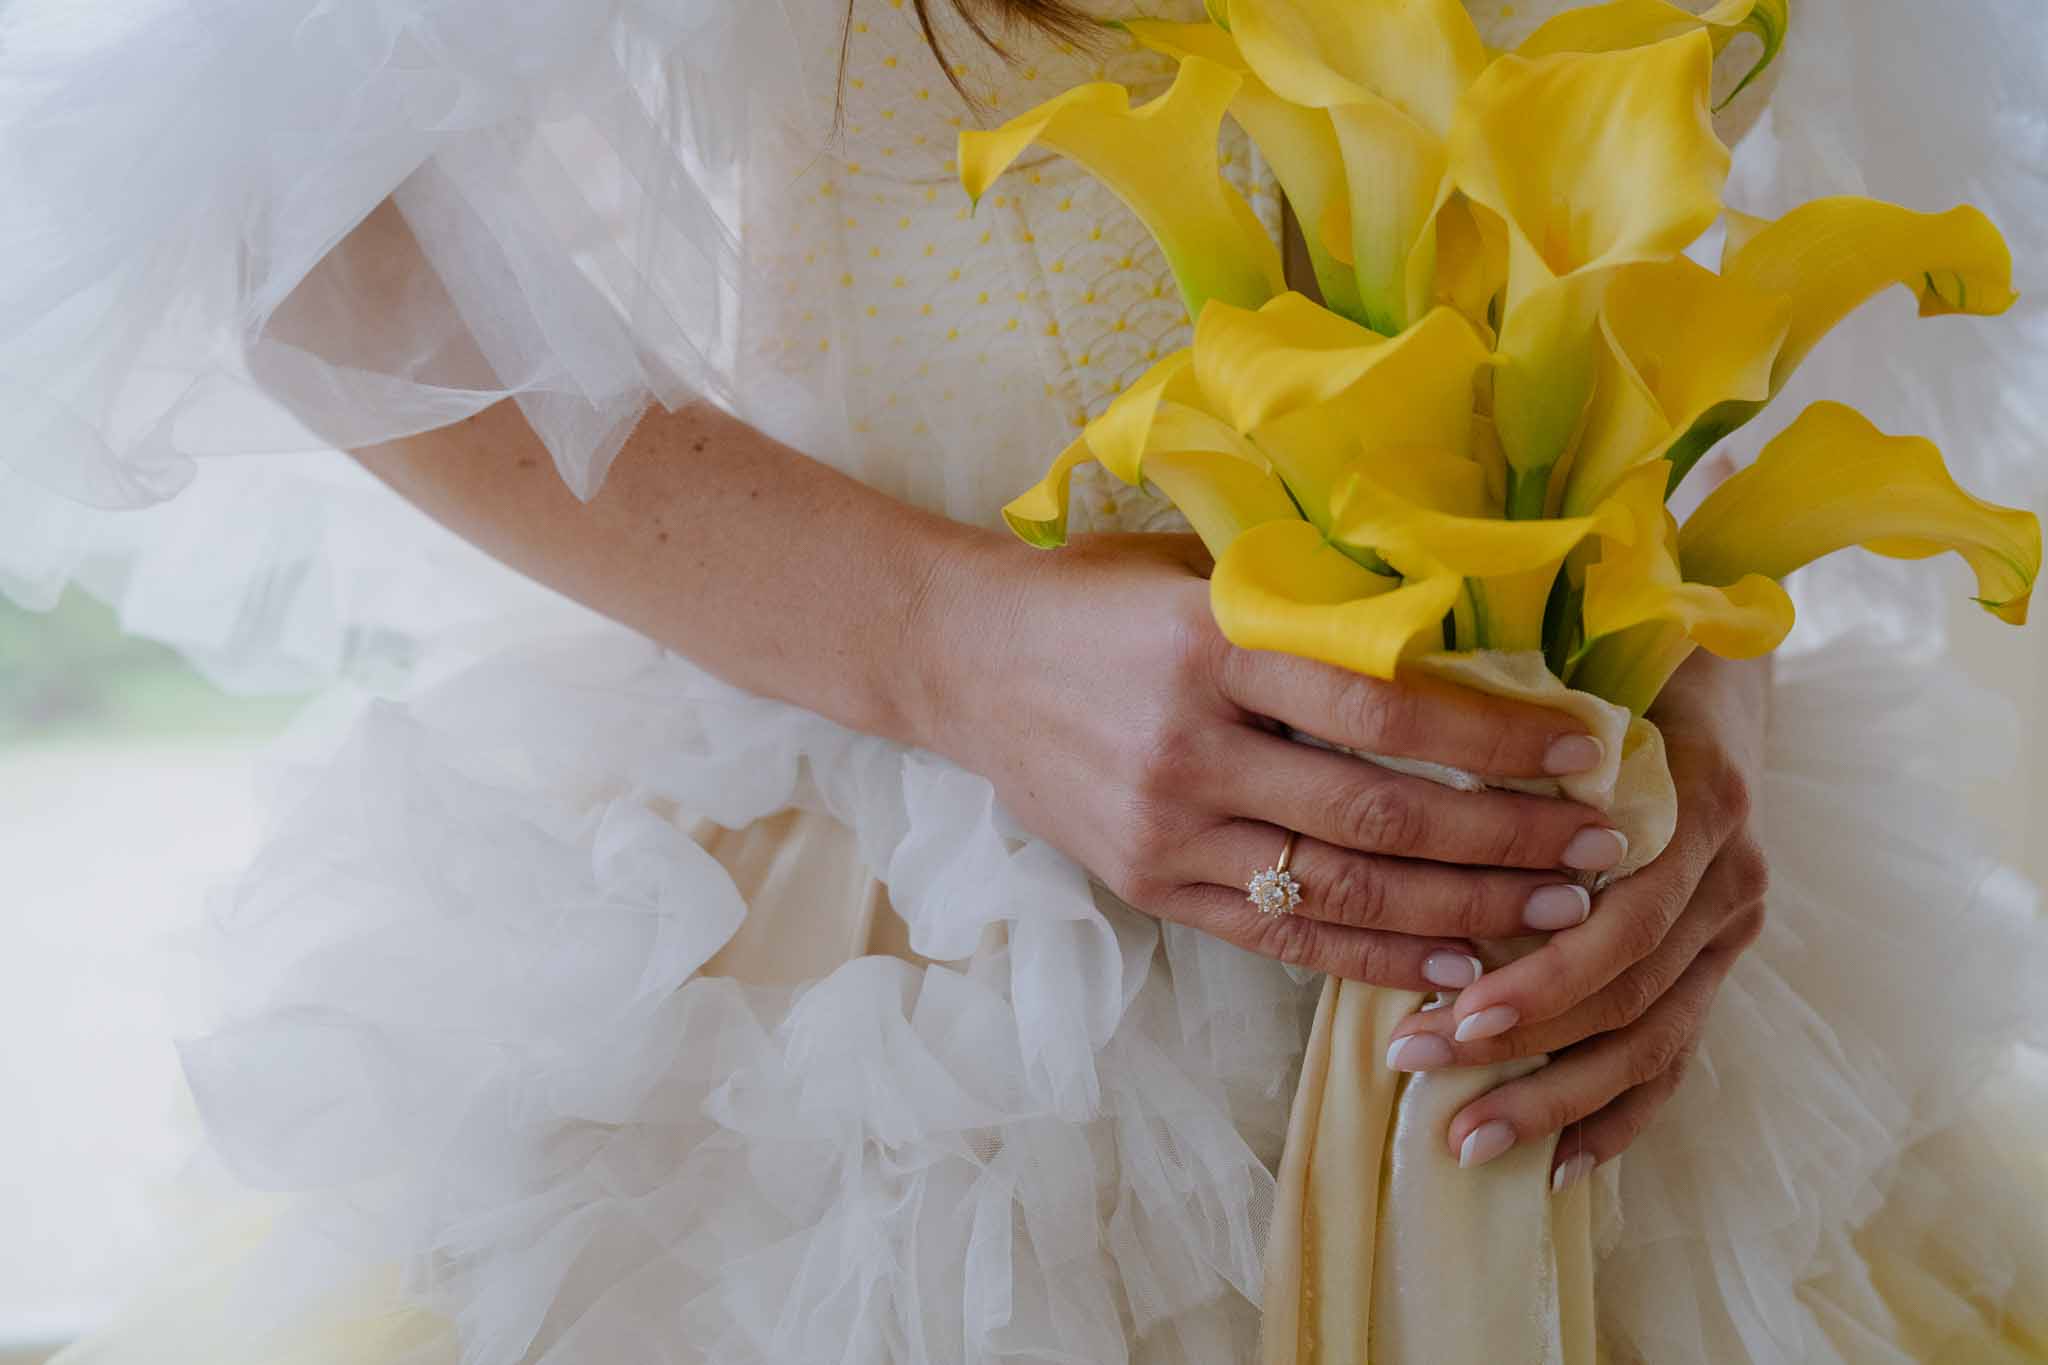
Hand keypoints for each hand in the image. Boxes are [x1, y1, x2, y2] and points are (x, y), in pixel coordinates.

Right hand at [918, 532, 1631, 988]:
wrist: (965, 661)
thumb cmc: (1101, 600)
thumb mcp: (1200, 576)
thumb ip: (1308, 614)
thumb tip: (1467, 649)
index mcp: (1213, 644)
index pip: (1382, 704)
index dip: (1493, 739)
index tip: (1583, 752)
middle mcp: (1190, 744)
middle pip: (1378, 812)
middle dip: (1504, 841)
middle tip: (1597, 852)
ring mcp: (1166, 826)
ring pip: (1340, 886)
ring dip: (1461, 910)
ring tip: (1556, 916)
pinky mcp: (1149, 884)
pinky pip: (1280, 935)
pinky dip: (1373, 956)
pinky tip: (1451, 966)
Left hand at [1380, 651, 1771, 1185]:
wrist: (1711, 668)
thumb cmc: (1612, 669)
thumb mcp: (1568, 684)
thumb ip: (1513, 744)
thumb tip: (1391, 798)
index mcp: (1695, 803)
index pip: (1618, 924)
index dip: (1534, 981)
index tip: (1441, 1016)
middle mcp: (1731, 874)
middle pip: (1629, 994)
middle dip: (1519, 1045)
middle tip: (1415, 1068)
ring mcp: (1733, 926)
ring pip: (1652, 1039)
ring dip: (1555, 1098)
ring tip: (1463, 1140)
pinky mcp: (1720, 961)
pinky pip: (1677, 1054)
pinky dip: (1620, 1116)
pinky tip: (1560, 1166)